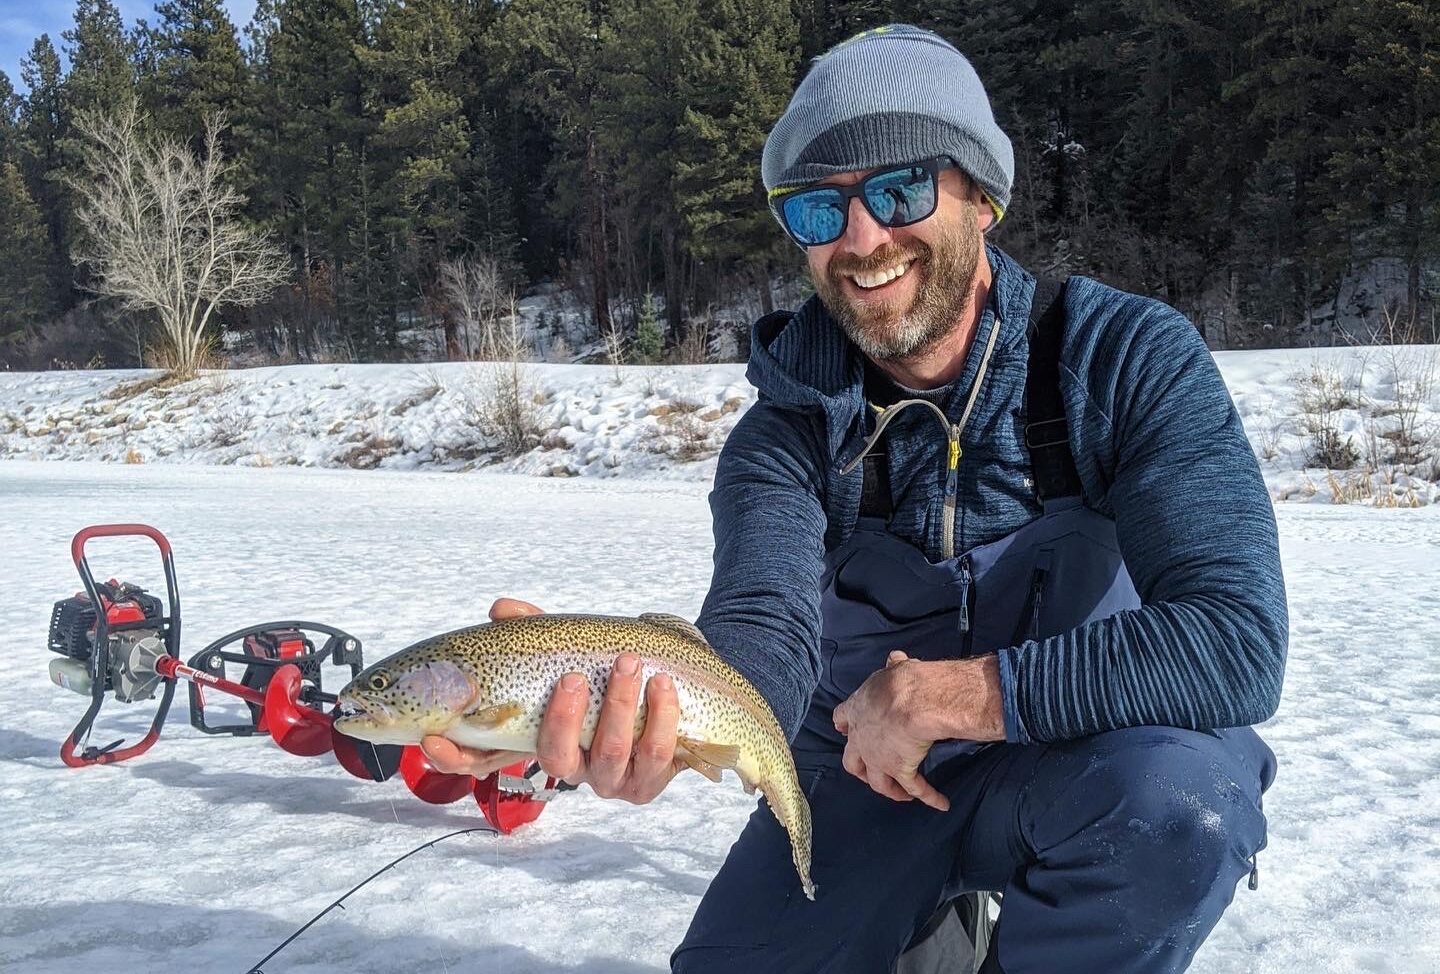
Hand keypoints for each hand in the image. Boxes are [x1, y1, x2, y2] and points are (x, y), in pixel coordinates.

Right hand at [421, 597, 685, 804]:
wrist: (678, 686)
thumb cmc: (608, 669)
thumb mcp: (568, 645)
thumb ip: (533, 630)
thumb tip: (501, 609)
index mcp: (539, 739)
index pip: (483, 760)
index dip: (454, 757)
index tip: (435, 736)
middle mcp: (571, 765)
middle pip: (555, 759)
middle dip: (564, 719)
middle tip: (574, 678)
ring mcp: (610, 778)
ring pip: (609, 755)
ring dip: (620, 706)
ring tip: (629, 663)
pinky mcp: (649, 779)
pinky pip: (656, 754)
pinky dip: (660, 716)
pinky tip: (661, 683)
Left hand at [833, 651, 948, 809]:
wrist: (914, 701)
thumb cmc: (902, 681)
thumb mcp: (894, 669)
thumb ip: (893, 667)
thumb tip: (896, 658)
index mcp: (857, 709)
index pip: (841, 718)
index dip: (844, 725)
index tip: (842, 730)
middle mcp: (862, 738)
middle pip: (851, 761)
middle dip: (860, 770)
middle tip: (869, 774)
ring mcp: (878, 758)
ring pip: (878, 782)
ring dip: (890, 790)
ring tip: (902, 795)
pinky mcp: (899, 770)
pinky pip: (916, 788)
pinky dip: (929, 796)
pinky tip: (941, 803)